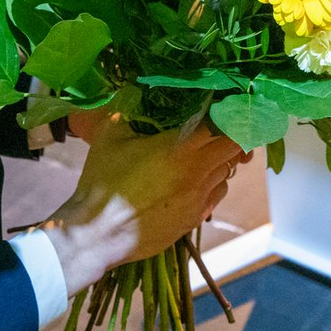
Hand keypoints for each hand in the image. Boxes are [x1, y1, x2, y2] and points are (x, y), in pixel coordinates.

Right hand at [43, 120, 245, 296]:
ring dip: (221, 161)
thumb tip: (136, 95)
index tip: (225, 107)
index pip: (223, 125)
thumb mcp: (111, 135)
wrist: (96, 235)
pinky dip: (213, 185)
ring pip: (227, 173)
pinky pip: (216, 195)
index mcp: (181, 147)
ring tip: (204, 155)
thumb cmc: (102, 182)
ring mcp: (198, 199)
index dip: (228, 114)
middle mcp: (197, 172)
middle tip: (220, 130)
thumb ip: (129, 112)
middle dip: (232, 136)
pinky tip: (195, 182)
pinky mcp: (193, 220)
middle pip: (234, 149)